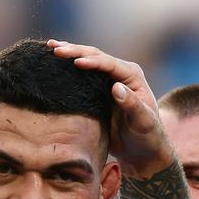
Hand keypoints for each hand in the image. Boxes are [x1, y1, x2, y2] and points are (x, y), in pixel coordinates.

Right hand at [48, 40, 173, 176]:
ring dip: (70, 53)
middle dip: (75, 51)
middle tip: (54, 49)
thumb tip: (116, 87)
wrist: (143, 150)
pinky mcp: (99, 90)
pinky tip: (55, 62)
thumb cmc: (147, 136)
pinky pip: (82, 74)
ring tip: (50, 48)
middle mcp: (121, 73)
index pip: (110, 64)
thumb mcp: (143, 122)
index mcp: (132, 76)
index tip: (76, 62)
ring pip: (88, 60)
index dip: (93, 61)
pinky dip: (69, 66)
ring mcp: (109, 80)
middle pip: (96, 56)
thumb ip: (132, 104)